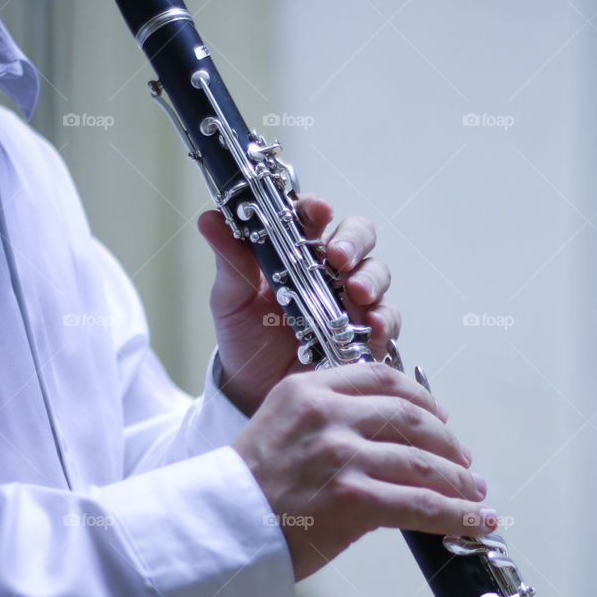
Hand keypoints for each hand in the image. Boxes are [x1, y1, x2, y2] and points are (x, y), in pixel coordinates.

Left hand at [201, 195, 397, 414]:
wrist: (255, 389)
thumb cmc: (245, 336)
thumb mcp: (230, 298)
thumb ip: (229, 259)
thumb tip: (210, 219)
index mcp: (296, 249)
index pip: (313, 215)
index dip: (317, 208)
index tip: (316, 211)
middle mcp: (329, 269)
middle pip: (357, 236)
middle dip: (353, 241)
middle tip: (338, 256)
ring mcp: (352, 299)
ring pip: (376, 273)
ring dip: (370, 278)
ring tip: (355, 292)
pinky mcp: (367, 332)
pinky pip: (386, 318)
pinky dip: (383, 318)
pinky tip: (370, 324)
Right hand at [232, 362, 495, 580]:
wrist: (214, 531)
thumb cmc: (247, 493)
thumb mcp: (279, 430)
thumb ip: (329, 422)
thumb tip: (391, 443)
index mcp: (307, 390)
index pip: (383, 378)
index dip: (423, 399)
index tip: (439, 420)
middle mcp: (327, 415)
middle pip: (412, 417)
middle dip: (448, 443)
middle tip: (464, 463)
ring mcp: (341, 456)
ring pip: (424, 464)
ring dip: (460, 482)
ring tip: (475, 495)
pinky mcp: (352, 499)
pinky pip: (421, 504)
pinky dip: (458, 514)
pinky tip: (476, 521)